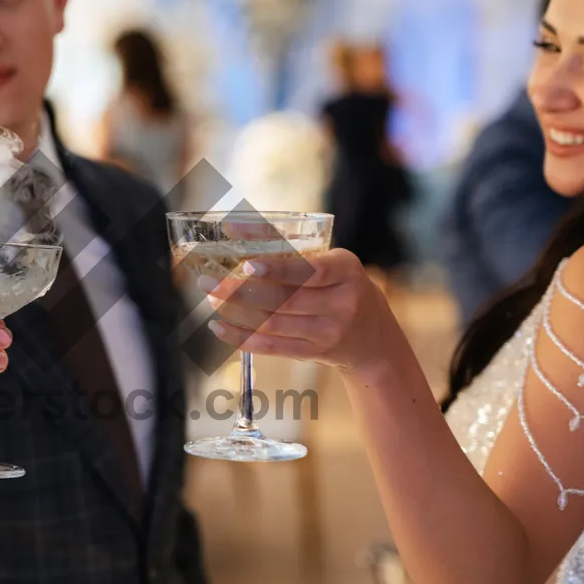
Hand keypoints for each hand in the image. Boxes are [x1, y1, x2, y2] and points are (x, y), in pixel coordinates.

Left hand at [199, 248, 399, 374]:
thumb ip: (293, 251)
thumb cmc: (343, 289)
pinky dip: (243, 337)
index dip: (279, 270)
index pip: (310, 271)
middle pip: (286, 299)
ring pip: (275, 323)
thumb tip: (238, 230)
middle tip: (209, 281)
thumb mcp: (333, 264)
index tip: (248, 266)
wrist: (374, 339)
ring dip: (237, 312)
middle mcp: (342, 303)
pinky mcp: (315, 353)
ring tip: (211, 298)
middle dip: (242, 292)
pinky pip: (273, 346)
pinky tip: (220, 326)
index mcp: (347, 271)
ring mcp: (329, 332)